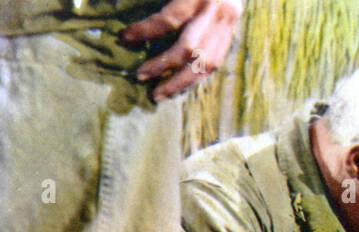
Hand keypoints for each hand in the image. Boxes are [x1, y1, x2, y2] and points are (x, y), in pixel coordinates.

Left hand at [121, 0, 243, 100]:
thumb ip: (166, 2)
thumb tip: (130, 26)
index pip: (169, 20)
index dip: (145, 31)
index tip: (124, 38)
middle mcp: (216, 14)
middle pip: (189, 49)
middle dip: (163, 65)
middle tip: (141, 76)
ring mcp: (227, 27)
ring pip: (206, 64)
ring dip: (181, 82)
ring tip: (159, 93)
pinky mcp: (230, 36)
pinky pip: (214, 64)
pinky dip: (195, 77)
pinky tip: (178, 85)